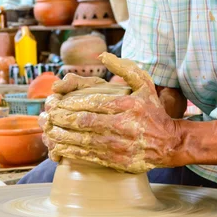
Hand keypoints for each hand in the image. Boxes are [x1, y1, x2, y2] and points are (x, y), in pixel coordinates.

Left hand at [39, 52, 183, 173]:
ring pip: (83, 140)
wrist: (169, 143)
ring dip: (62, 136)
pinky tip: (59, 148)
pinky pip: (89, 156)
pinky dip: (72, 153)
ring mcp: (119, 146)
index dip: (70, 104)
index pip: (92, 103)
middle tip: (47, 116)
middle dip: (61, 119)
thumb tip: (103, 55)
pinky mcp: (116, 161)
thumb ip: (124, 68)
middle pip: (84, 122)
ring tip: (48, 131)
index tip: (56, 103)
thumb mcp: (145, 85)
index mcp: (127, 105)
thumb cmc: (153, 113)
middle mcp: (123, 126)